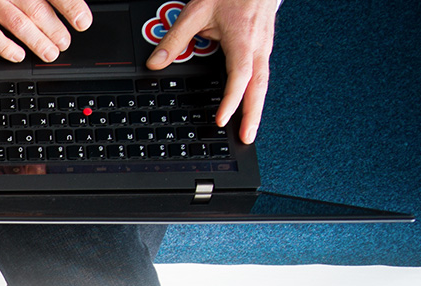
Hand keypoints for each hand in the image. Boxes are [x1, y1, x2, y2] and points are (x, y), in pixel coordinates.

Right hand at [0, 0, 92, 63]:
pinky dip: (5, 46)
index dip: (70, 6)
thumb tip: (69, 12)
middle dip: (54, 29)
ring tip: (49, 53)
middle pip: (37, 9)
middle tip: (64, 43)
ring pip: (18, 23)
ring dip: (36, 41)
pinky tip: (18, 55)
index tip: (82, 22)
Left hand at [144, 0, 280, 141]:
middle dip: (253, 115)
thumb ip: (176, 37)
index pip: (239, 75)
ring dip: (257, 108)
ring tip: (248, 130)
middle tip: (246, 137)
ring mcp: (265, 46)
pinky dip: (257, 94)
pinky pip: (263, 74)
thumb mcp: (197, 9)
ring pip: (264, 82)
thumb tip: (156, 62)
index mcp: (243, 38)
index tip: (221, 118)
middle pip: (259, 86)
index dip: (231, 99)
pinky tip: (250, 107)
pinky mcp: (265, 47)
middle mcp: (258, 45)